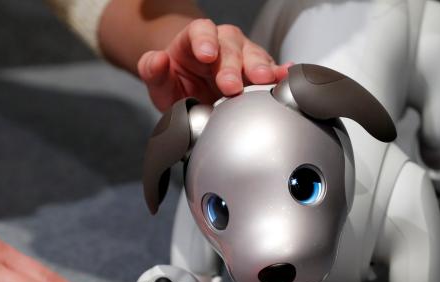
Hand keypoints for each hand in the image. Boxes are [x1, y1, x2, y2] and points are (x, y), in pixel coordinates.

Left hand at [137, 19, 290, 110]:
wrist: (193, 92)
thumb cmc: (176, 83)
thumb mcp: (158, 82)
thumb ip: (152, 70)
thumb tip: (158, 59)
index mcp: (195, 40)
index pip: (201, 31)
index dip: (204, 40)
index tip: (206, 55)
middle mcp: (222, 43)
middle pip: (231, 47)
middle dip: (232, 66)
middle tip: (231, 86)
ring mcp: (243, 56)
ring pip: (254, 55)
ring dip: (261, 68)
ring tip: (266, 79)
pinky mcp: (258, 73)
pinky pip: (271, 69)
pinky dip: (280, 72)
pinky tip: (286, 75)